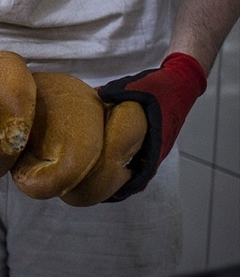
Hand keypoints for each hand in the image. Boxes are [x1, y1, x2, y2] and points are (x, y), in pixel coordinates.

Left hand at [97, 52, 206, 200]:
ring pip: (138, 169)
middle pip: (139, 178)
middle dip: (119, 187)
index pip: (143, 175)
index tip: (109, 196)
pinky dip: (125, 166)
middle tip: (95, 193)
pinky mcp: (153, 141)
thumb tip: (95, 95)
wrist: (182, 81)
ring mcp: (156, 146)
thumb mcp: (138, 84)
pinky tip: (106, 164)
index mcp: (156, 140)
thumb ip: (116, 91)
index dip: (127, 187)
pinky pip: (139, 159)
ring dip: (122, 178)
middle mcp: (157, 148)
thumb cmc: (162, 85)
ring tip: (97, 184)